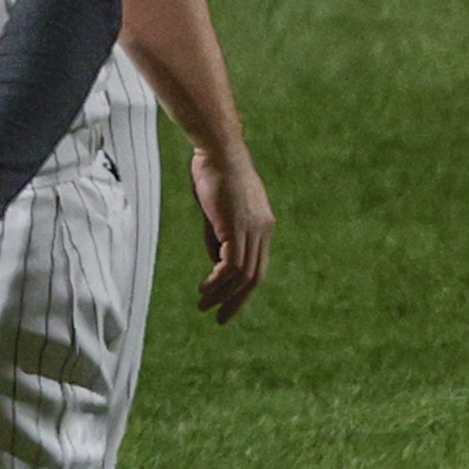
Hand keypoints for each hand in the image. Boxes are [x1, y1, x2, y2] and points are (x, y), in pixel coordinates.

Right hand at [187, 145, 274, 321]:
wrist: (218, 151)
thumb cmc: (213, 174)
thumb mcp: (216, 211)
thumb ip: (218, 238)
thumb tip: (217, 264)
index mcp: (262, 226)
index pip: (257, 265)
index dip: (243, 289)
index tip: (225, 303)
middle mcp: (263, 230)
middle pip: (255, 277)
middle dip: (237, 301)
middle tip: (220, 317)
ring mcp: (253, 230)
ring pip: (243, 275)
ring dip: (223, 294)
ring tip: (204, 305)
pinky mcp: (238, 228)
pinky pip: (231, 265)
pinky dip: (218, 281)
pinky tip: (205, 288)